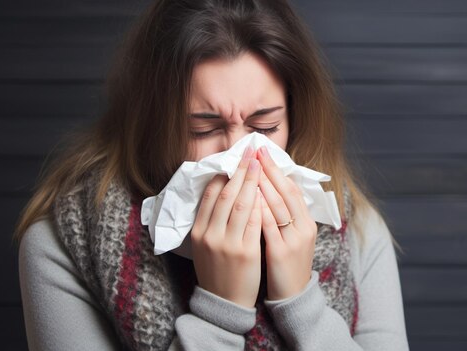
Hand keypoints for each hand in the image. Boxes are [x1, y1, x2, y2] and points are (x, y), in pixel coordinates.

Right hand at [190, 147, 262, 307]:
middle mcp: (211, 235)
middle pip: (227, 195)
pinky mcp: (246, 253)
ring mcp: (228, 244)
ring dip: (252, 182)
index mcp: (199, 231)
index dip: (223, 174)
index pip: (211, 195)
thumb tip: (220, 190)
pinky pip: (255, 222)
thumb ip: (210, 220)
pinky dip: (261, 205)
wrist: (224, 302)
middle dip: (240, 171)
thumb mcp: (204, 245)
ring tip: (260, 166)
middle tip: (250, 154)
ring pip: (242, 205)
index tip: (233, 159)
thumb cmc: (216, 269)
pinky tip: (267, 191)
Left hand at [256, 146, 317, 300]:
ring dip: (263, 185)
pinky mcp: (281, 253)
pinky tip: (248, 198)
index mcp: (307, 222)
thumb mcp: (293, 236)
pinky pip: (268, 227)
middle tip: (255, 152)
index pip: (292, 189)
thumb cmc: (287, 264)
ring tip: (251, 168)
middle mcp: (304, 228)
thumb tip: (267, 188)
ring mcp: (294, 240)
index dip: (277, 169)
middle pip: (286, 193)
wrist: (292, 295)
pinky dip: (258, 210)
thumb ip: (284, 215)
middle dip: (269, 170)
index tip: (263, 152)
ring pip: (278, 207)